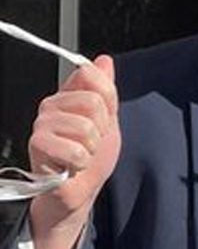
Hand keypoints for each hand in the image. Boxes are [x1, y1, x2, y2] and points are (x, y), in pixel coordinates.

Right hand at [25, 55, 119, 248]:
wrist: (80, 189)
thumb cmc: (92, 157)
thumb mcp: (109, 120)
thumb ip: (106, 90)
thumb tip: (104, 59)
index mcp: (67, 97)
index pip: (93, 78)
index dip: (108, 102)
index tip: (103, 120)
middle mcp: (51, 106)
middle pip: (93, 102)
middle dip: (101, 129)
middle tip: (90, 143)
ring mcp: (42, 124)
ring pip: (86, 126)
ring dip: (91, 148)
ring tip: (81, 155)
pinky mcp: (37, 144)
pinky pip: (74, 148)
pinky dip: (81, 162)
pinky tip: (72, 166)